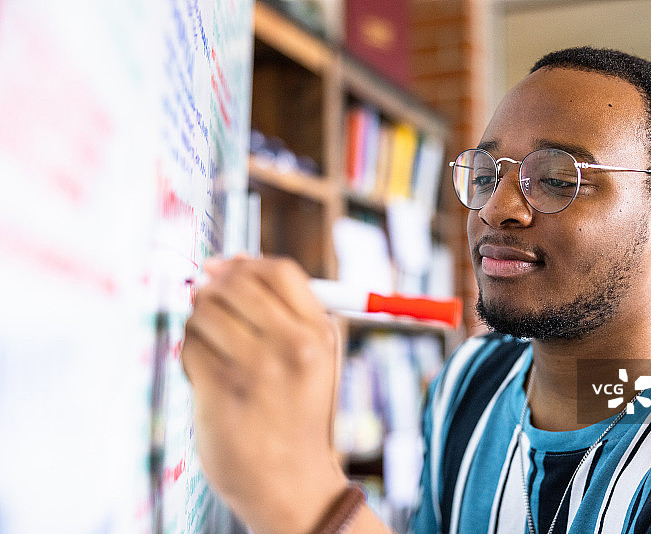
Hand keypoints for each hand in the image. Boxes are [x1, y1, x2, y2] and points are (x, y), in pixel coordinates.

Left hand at [181, 255, 347, 533]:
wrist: (291, 485)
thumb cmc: (296, 416)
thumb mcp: (313, 360)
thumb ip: (282, 313)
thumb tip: (225, 263)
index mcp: (319, 333)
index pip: (279, 270)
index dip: (244, 263)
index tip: (222, 269)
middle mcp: (293, 345)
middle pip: (236, 282)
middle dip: (212, 289)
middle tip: (208, 308)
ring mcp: (257, 366)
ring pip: (204, 311)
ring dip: (198, 324)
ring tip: (210, 350)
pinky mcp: (222, 388)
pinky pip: (188, 345)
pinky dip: (188, 355)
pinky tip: (204, 377)